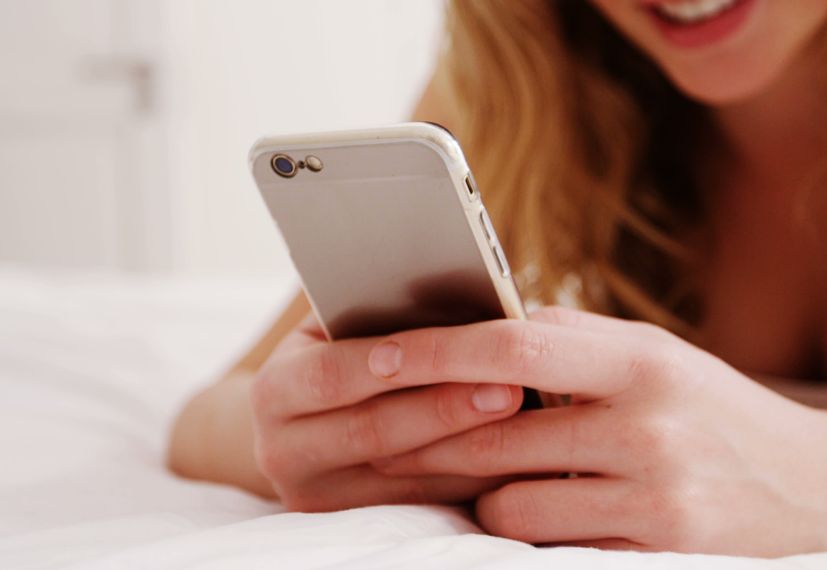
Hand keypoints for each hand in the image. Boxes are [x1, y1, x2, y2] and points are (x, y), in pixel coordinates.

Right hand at [249, 316, 524, 511]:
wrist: (306, 426)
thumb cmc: (344, 352)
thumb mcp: (340, 326)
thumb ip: (376, 314)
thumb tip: (448, 289)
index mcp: (276, 389)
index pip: (335, 373)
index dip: (397, 361)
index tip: (458, 344)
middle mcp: (283, 449)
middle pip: (373, 430)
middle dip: (446, 407)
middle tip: (510, 387)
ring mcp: (316, 494)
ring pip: (402, 476)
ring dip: (468, 447)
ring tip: (523, 421)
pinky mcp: (352, 524)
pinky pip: (422, 505)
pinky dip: (471, 479)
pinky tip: (514, 456)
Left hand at [366, 307, 826, 554]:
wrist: (822, 490)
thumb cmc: (719, 413)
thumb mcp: (659, 358)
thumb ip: (575, 345)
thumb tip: (480, 327)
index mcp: (641, 359)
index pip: (512, 347)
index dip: (434, 350)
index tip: (376, 354)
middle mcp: (648, 423)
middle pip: (494, 434)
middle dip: (429, 439)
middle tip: (387, 437)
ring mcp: (655, 495)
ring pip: (509, 502)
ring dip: (478, 495)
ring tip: (482, 480)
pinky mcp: (660, 553)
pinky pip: (550, 548)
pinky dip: (525, 533)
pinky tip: (534, 515)